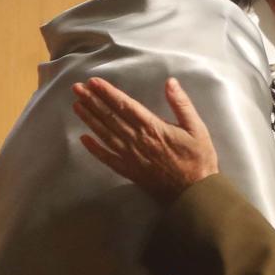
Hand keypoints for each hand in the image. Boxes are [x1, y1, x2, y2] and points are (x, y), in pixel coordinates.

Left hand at [74, 77, 218, 201]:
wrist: (194, 193)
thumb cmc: (198, 159)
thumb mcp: (197, 128)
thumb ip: (182, 104)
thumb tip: (170, 82)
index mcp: (152, 127)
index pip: (125, 105)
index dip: (108, 93)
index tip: (93, 81)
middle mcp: (136, 140)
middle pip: (110, 117)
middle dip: (92, 101)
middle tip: (76, 88)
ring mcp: (130, 157)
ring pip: (105, 134)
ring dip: (90, 119)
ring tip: (77, 106)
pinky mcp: (129, 170)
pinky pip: (107, 158)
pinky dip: (94, 149)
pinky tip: (83, 139)